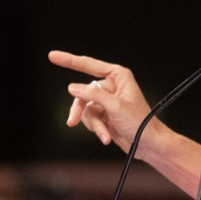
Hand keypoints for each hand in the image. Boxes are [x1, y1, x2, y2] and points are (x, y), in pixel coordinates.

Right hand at [48, 50, 163, 154]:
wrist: (148, 144)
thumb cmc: (140, 122)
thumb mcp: (115, 106)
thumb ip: (93, 95)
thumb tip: (72, 87)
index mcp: (118, 76)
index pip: (89, 65)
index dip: (69, 60)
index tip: (52, 56)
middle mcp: (112, 86)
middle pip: (83, 93)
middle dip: (80, 110)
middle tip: (72, 121)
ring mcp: (107, 101)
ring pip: (85, 108)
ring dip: (93, 123)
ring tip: (104, 133)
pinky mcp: (105, 114)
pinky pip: (91, 119)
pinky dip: (97, 129)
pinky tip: (107, 137)